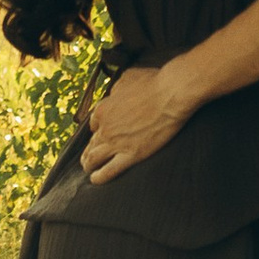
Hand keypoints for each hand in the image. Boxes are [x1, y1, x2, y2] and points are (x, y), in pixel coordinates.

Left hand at [83, 64, 191, 180]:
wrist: (171, 94)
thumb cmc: (154, 83)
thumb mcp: (128, 78)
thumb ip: (117, 88)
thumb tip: (116, 93)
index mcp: (103, 109)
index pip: (94, 124)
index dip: (98, 129)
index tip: (101, 134)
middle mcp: (105, 128)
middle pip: (91, 143)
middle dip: (88, 151)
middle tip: (88, 157)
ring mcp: (117, 143)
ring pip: (94, 158)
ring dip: (89, 164)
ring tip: (89, 169)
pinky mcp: (131, 155)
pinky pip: (109, 171)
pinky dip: (99, 177)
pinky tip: (95, 179)